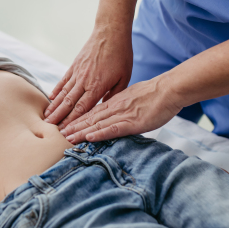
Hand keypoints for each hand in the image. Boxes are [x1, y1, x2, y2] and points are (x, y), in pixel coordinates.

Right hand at [44, 26, 132, 126]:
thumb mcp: (124, 77)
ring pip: (63, 93)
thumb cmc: (121, 55)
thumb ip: (113, 95)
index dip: (72, 121)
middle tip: (49, 128)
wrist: (110, 32)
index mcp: (97, 86)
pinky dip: (56, 90)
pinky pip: (63, 81)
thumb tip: (104, 109)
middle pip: (69, 103)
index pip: (82, 108)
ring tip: (46, 117)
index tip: (65, 131)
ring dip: (55, 106)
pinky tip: (51, 98)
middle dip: (59, 117)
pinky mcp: (74, 66)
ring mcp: (77, 73)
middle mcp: (84, 81)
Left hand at [59, 75, 182, 143]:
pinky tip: (88, 137)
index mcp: (115, 101)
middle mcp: (115, 107)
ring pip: (97, 124)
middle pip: (90, 118)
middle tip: (59, 133)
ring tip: (66, 137)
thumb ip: (122, 104)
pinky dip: (99, 134)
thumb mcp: (133, 97)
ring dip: (81, 131)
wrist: (169, 89)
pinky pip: (113, 129)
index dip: (78, 118)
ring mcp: (122, 114)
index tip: (67, 124)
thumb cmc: (155, 94)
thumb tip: (115, 112)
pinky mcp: (132, 122)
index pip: (92, 111)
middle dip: (74, 126)